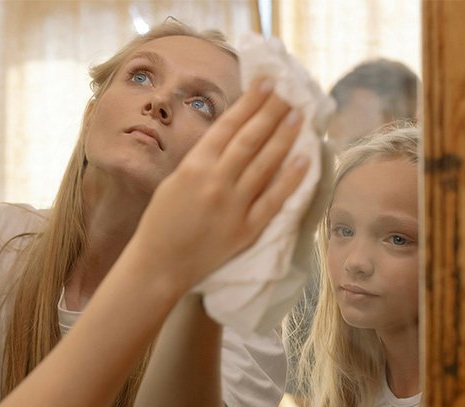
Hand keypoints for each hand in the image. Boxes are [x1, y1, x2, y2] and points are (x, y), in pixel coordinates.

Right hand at [133, 77, 309, 290]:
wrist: (160, 263)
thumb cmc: (161, 220)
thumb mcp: (175, 180)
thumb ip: (202, 160)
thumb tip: (231, 136)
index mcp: (194, 166)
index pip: (228, 125)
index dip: (250, 102)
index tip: (267, 84)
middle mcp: (216, 181)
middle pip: (251, 139)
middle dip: (271, 112)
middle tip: (289, 93)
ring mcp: (233, 206)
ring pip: (266, 164)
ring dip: (284, 137)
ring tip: (298, 116)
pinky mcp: (246, 229)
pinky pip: (273, 200)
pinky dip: (290, 179)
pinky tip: (304, 160)